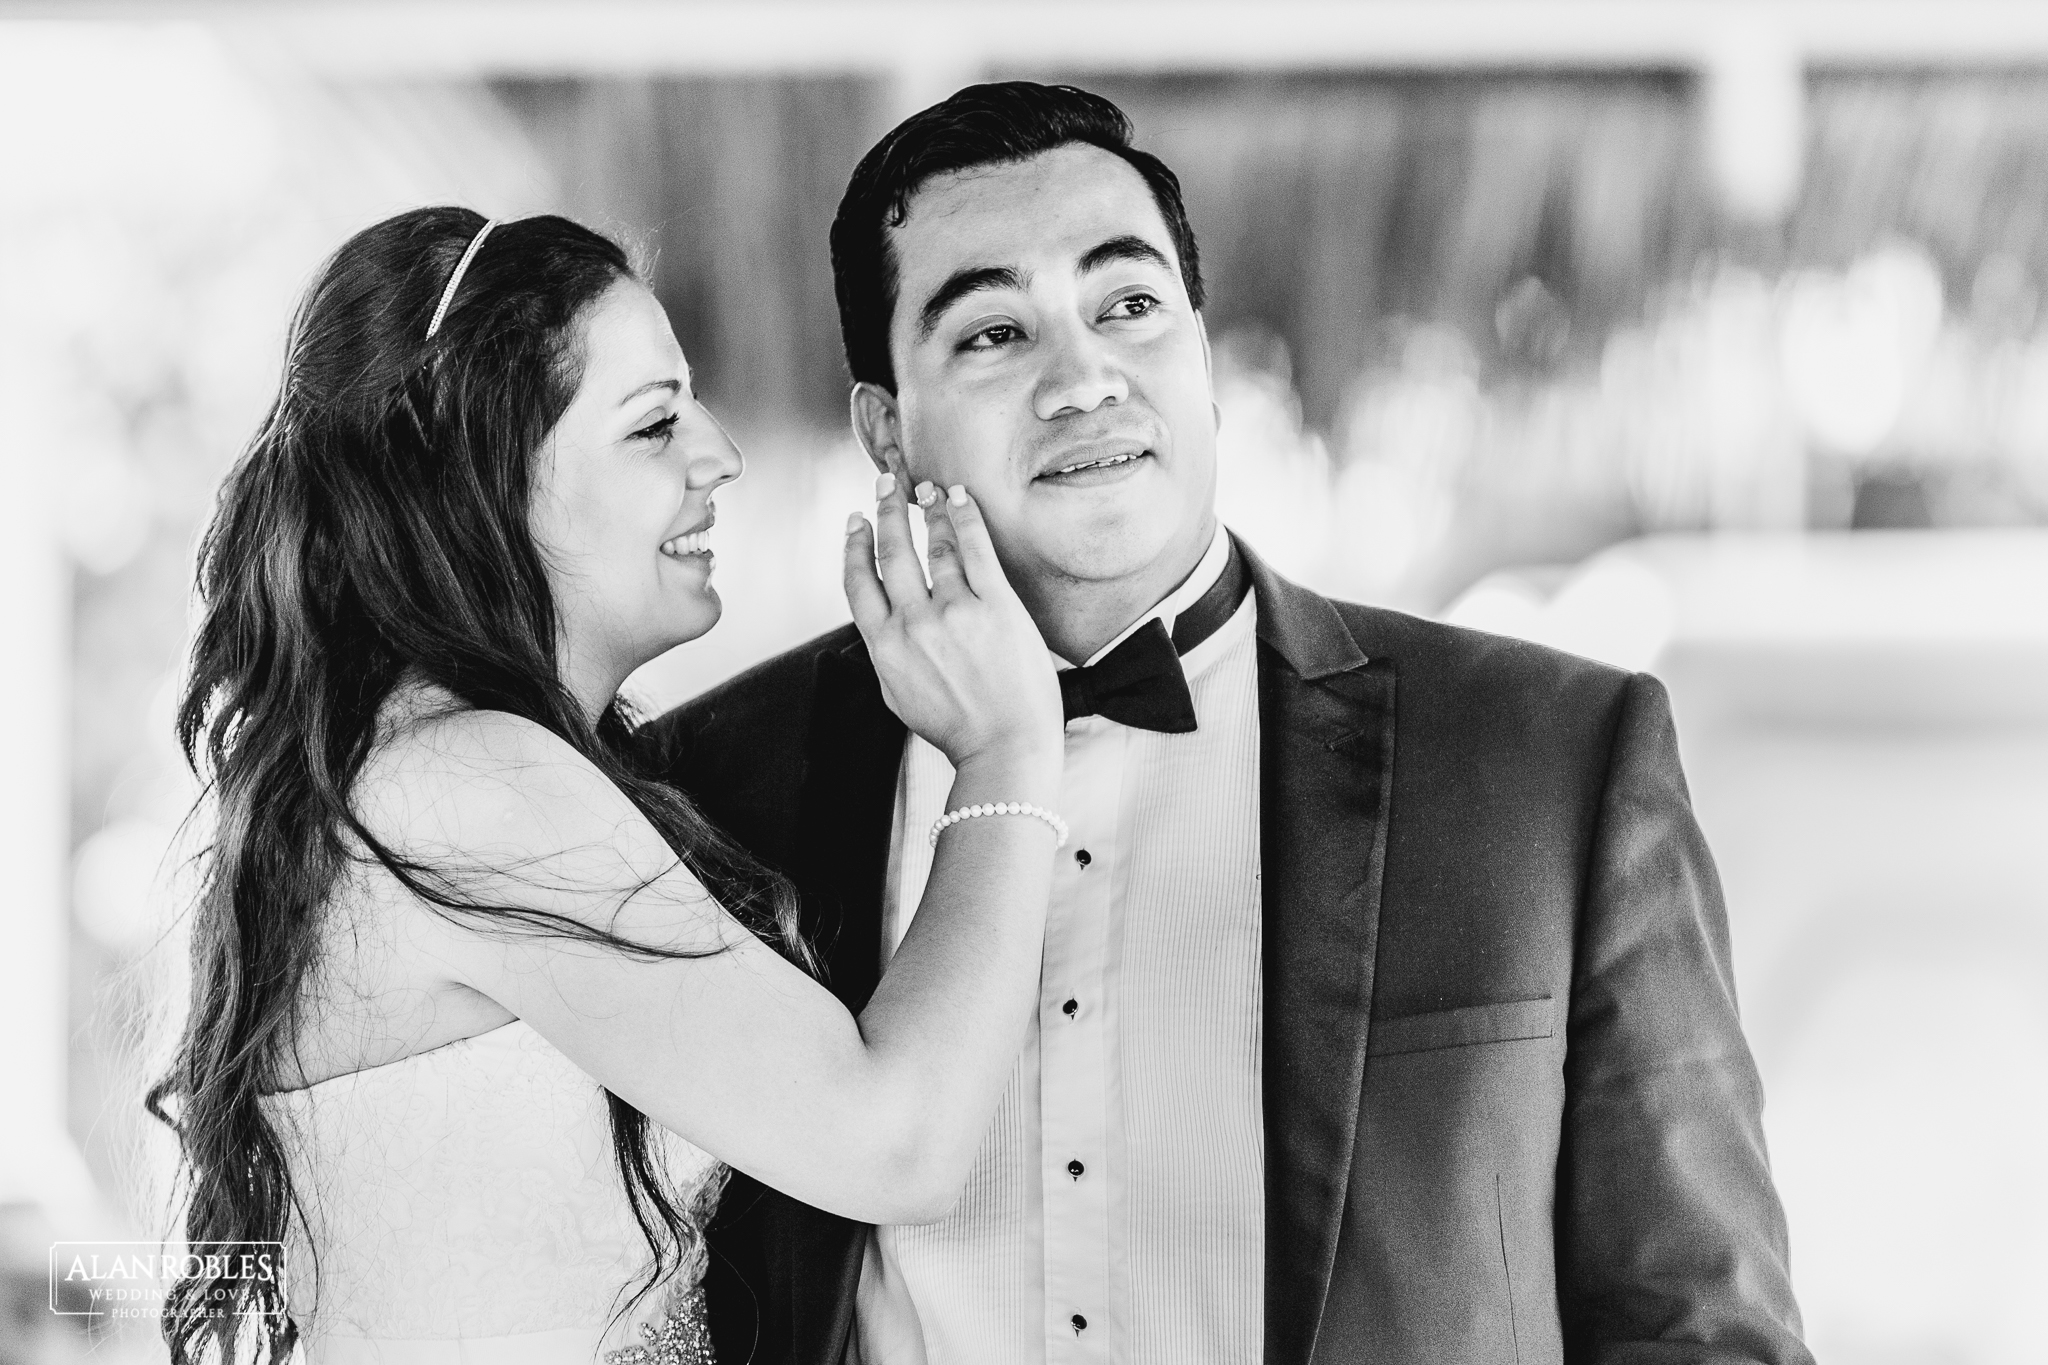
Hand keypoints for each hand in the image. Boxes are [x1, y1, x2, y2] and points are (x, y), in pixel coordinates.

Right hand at [843, 471, 1062, 771]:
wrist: (1005, 746)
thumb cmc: (958, 728)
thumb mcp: (900, 696)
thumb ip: (888, 654)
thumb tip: (883, 624)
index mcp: (885, 647)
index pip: (859, 582)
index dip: (855, 546)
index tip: (856, 523)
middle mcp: (914, 623)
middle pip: (893, 553)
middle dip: (886, 512)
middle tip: (886, 485)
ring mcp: (954, 612)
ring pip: (934, 546)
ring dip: (928, 511)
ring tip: (928, 491)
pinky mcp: (995, 605)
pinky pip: (975, 548)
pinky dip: (964, 517)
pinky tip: (958, 498)